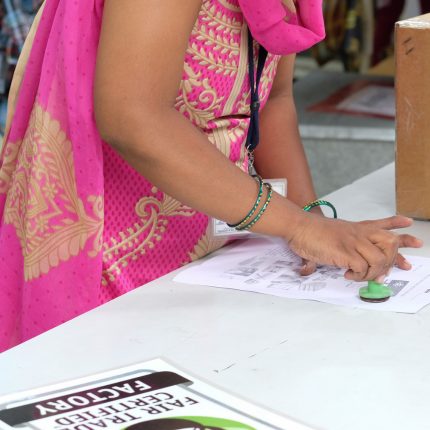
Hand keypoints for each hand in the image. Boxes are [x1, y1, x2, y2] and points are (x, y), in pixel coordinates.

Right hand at [288, 215, 422, 282]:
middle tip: (381, 274)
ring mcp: (353, 242)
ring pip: (380, 259)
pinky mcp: (345, 252)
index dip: (398, 225)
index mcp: (357, 228)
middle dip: (392, 261)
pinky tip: (348, 275)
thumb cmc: (310, 232)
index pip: (383, 224)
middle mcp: (359, 233)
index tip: (409, 223)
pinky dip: (358, 276)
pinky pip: (363, 268)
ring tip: (361, 277)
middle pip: (391, 242)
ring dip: (373, 273)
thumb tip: (308, 269)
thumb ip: (326, 250)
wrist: (298, 226)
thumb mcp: (328, 237)